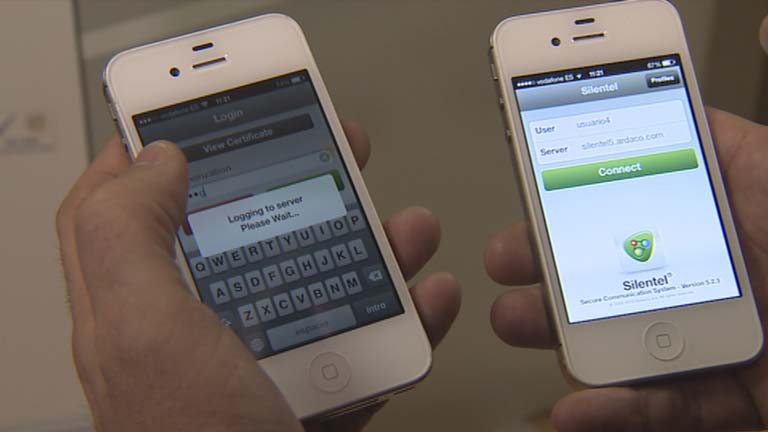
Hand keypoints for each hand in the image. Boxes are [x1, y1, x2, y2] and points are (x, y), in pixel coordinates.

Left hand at [57, 122, 460, 431]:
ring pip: (312, 279)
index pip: (115, 215)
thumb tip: (153, 159)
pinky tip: (429, 294)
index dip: (139, 160)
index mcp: (137, 308)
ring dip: (366, 241)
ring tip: (405, 221)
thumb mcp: (144, 331)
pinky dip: (403, 312)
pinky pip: (361, 338)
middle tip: (325, 142)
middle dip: (284, 177)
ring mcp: (257, 362)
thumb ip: (126, 235)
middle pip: (231, 231)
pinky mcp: (310, 389)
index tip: (186, 119)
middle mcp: (193, 332)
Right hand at [485, 21, 767, 430]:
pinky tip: (572, 407)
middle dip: (552, 253)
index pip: (655, 169)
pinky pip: (667, 406)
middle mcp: (731, 265)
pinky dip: (617, 411)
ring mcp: (728, 332)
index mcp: (750, 202)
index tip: (532, 158)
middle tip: (507, 253)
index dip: (589, 162)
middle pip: (623, 254)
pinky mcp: (735, 395)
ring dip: (562, 331)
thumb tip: (766, 25)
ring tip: (515, 322)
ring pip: (629, 330)